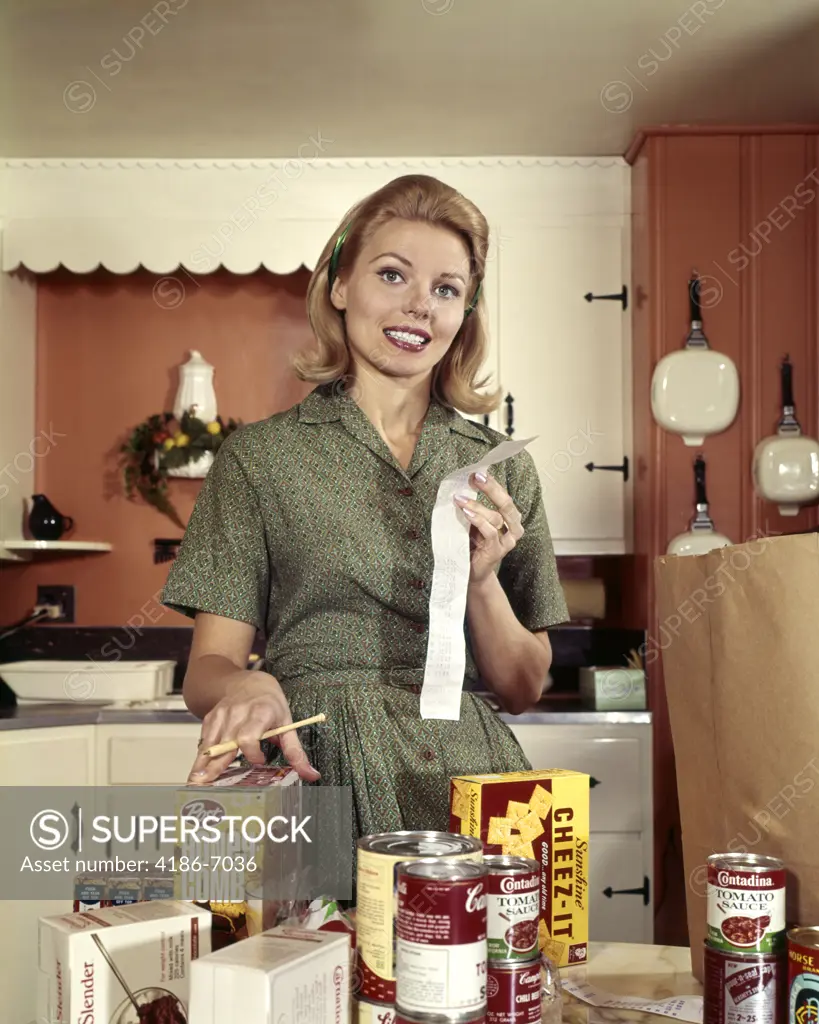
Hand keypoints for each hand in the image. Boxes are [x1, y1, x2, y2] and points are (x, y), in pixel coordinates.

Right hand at [186, 671, 321, 783]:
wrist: (250, 681)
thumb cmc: (270, 704)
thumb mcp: (287, 724)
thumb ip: (296, 752)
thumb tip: (311, 775)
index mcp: (259, 713)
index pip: (249, 735)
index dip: (252, 751)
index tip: (259, 761)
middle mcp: (238, 713)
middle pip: (225, 743)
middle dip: (214, 765)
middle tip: (204, 784)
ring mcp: (222, 715)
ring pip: (210, 743)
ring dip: (201, 764)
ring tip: (194, 783)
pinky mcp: (211, 719)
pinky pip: (205, 740)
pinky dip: (201, 756)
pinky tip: (198, 771)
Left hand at [454, 471, 522, 585]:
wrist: (468, 572)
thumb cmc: (471, 544)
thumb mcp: (473, 522)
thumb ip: (474, 507)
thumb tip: (462, 485)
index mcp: (509, 518)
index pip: (504, 497)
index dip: (493, 484)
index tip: (477, 473)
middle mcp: (512, 528)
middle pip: (506, 504)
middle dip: (491, 489)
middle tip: (476, 478)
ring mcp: (506, 541)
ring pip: (496, 517)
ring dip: (477, 506)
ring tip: (460, 499)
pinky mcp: (497, 551)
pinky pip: (490, 532)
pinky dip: (478, 520)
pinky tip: (467, 513)